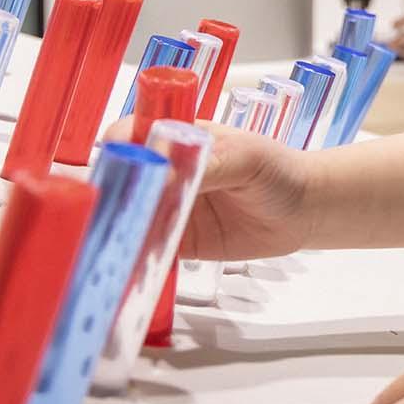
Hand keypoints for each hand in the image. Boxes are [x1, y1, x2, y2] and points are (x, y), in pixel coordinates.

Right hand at [103, 117, 315, 260]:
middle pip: (118, 181)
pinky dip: (134, 258)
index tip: (109, 167)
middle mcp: (164, 173)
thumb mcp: (245, 158)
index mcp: (175, 139)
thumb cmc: (278, 170)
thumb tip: (165, 174)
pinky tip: (124, 266)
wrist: (305, 209)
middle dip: (102, 195)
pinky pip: (147, 250)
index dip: (114, 151)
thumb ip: (207, 164)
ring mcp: (167, 208)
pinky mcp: (176, 242)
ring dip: (113, 230)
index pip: (129, 137)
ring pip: (128, 218)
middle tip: (97, 212)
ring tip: (102, 243)